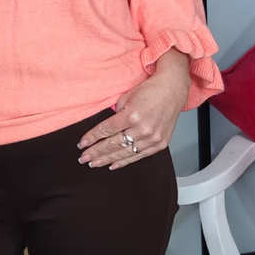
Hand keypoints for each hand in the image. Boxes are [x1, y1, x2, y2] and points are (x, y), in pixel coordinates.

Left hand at [77, 51, 190, 169]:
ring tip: (94, 164)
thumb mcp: (127, 97)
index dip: (92, 138)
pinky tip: (113, 165)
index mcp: (132, 115)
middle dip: (96, 153)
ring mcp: (152, 139)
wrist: (173, 89)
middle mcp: (143, 129)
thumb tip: (105, 130)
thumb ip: (116, 115)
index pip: (106, 130)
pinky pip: (139, 156)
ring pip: (125, 153)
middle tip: (84, 158)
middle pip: (113, 144)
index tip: (81, 145)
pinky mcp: (160, 144)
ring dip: (107, 159)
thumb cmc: (150, 90)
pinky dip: (125, 161)